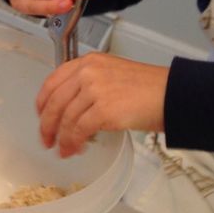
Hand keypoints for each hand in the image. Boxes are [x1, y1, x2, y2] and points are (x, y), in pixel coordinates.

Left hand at [35, 53, 166, 157]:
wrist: (173, 95)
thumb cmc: (149, 88)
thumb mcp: (112, 75)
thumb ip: (88, 85)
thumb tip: (71, 110)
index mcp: (88, 62)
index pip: (53, 81)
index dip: (42, 102)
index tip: (40, 115)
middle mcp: (88, 72)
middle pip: (54, 102)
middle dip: (47, 125)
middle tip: (46, 139)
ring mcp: (95, 90)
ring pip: (65, 118)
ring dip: (62, 138)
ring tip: (64, 150)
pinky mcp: (104, 110)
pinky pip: (79, 130)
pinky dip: (73, 142)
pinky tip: (75, 149)